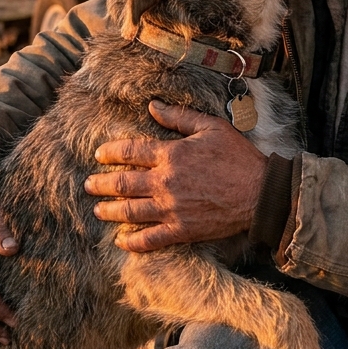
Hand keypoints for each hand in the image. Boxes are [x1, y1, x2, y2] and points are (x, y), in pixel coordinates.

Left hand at [85, 100, 266, 252]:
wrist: (259, 193)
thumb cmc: (238, 157)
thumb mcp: (211, 127)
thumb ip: (179, 117)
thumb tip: (152, 106)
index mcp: (171, 155)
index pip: (130, 152)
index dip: (110, 152)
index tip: (99, 154)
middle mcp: (165, 183)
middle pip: (122, 183)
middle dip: (101, 184)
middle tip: (88, 185)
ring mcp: (171, 209)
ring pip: (130, 212)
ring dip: (109, 210)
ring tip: (97, 210)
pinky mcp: (181, 230)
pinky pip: (150, 239)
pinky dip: (133, 242)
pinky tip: (121, 241)